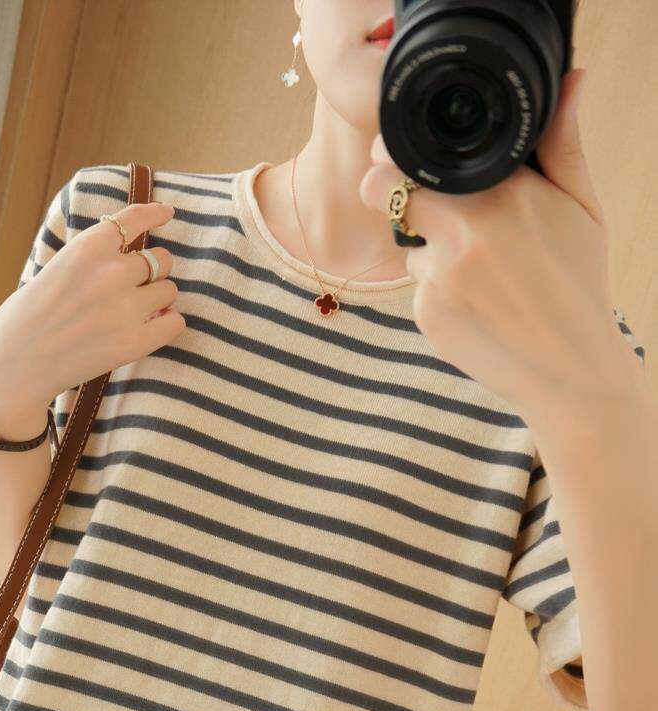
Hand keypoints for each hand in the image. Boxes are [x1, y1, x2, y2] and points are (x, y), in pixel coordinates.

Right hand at [0, 201, 184, 413]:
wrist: (15, 364)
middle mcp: (112, 272)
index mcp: (88, 247)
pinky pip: (175, 323)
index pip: (134, 219)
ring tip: (138, 311)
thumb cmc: (27, 318)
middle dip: (153, 271)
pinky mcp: (134, 342)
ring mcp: (126, 308)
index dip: (155, 214)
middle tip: (138, 286)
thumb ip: (93, 261)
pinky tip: (154, 327)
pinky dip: (168, 323)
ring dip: (159, 299)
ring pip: (169, 290)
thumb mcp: (57, 269)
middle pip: (160, 260)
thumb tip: (136, 263)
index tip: (168, 213)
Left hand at [359, 68, 621, 417]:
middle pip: (386, 192)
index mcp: (501, 191)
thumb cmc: (579, 283)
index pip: (414, 157)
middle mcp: (463, 229)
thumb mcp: (582, 207)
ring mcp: (439, 275)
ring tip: (484, 276)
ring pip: (409, 245)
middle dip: (397, 196)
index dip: (401, 159)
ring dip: (431, 252)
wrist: (570, 369)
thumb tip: (571, 83)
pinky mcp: (426, 314)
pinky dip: (440, 294)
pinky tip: (479, 308)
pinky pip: (418, 289)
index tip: (410, 167)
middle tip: (432, 215)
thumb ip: (563, 145)